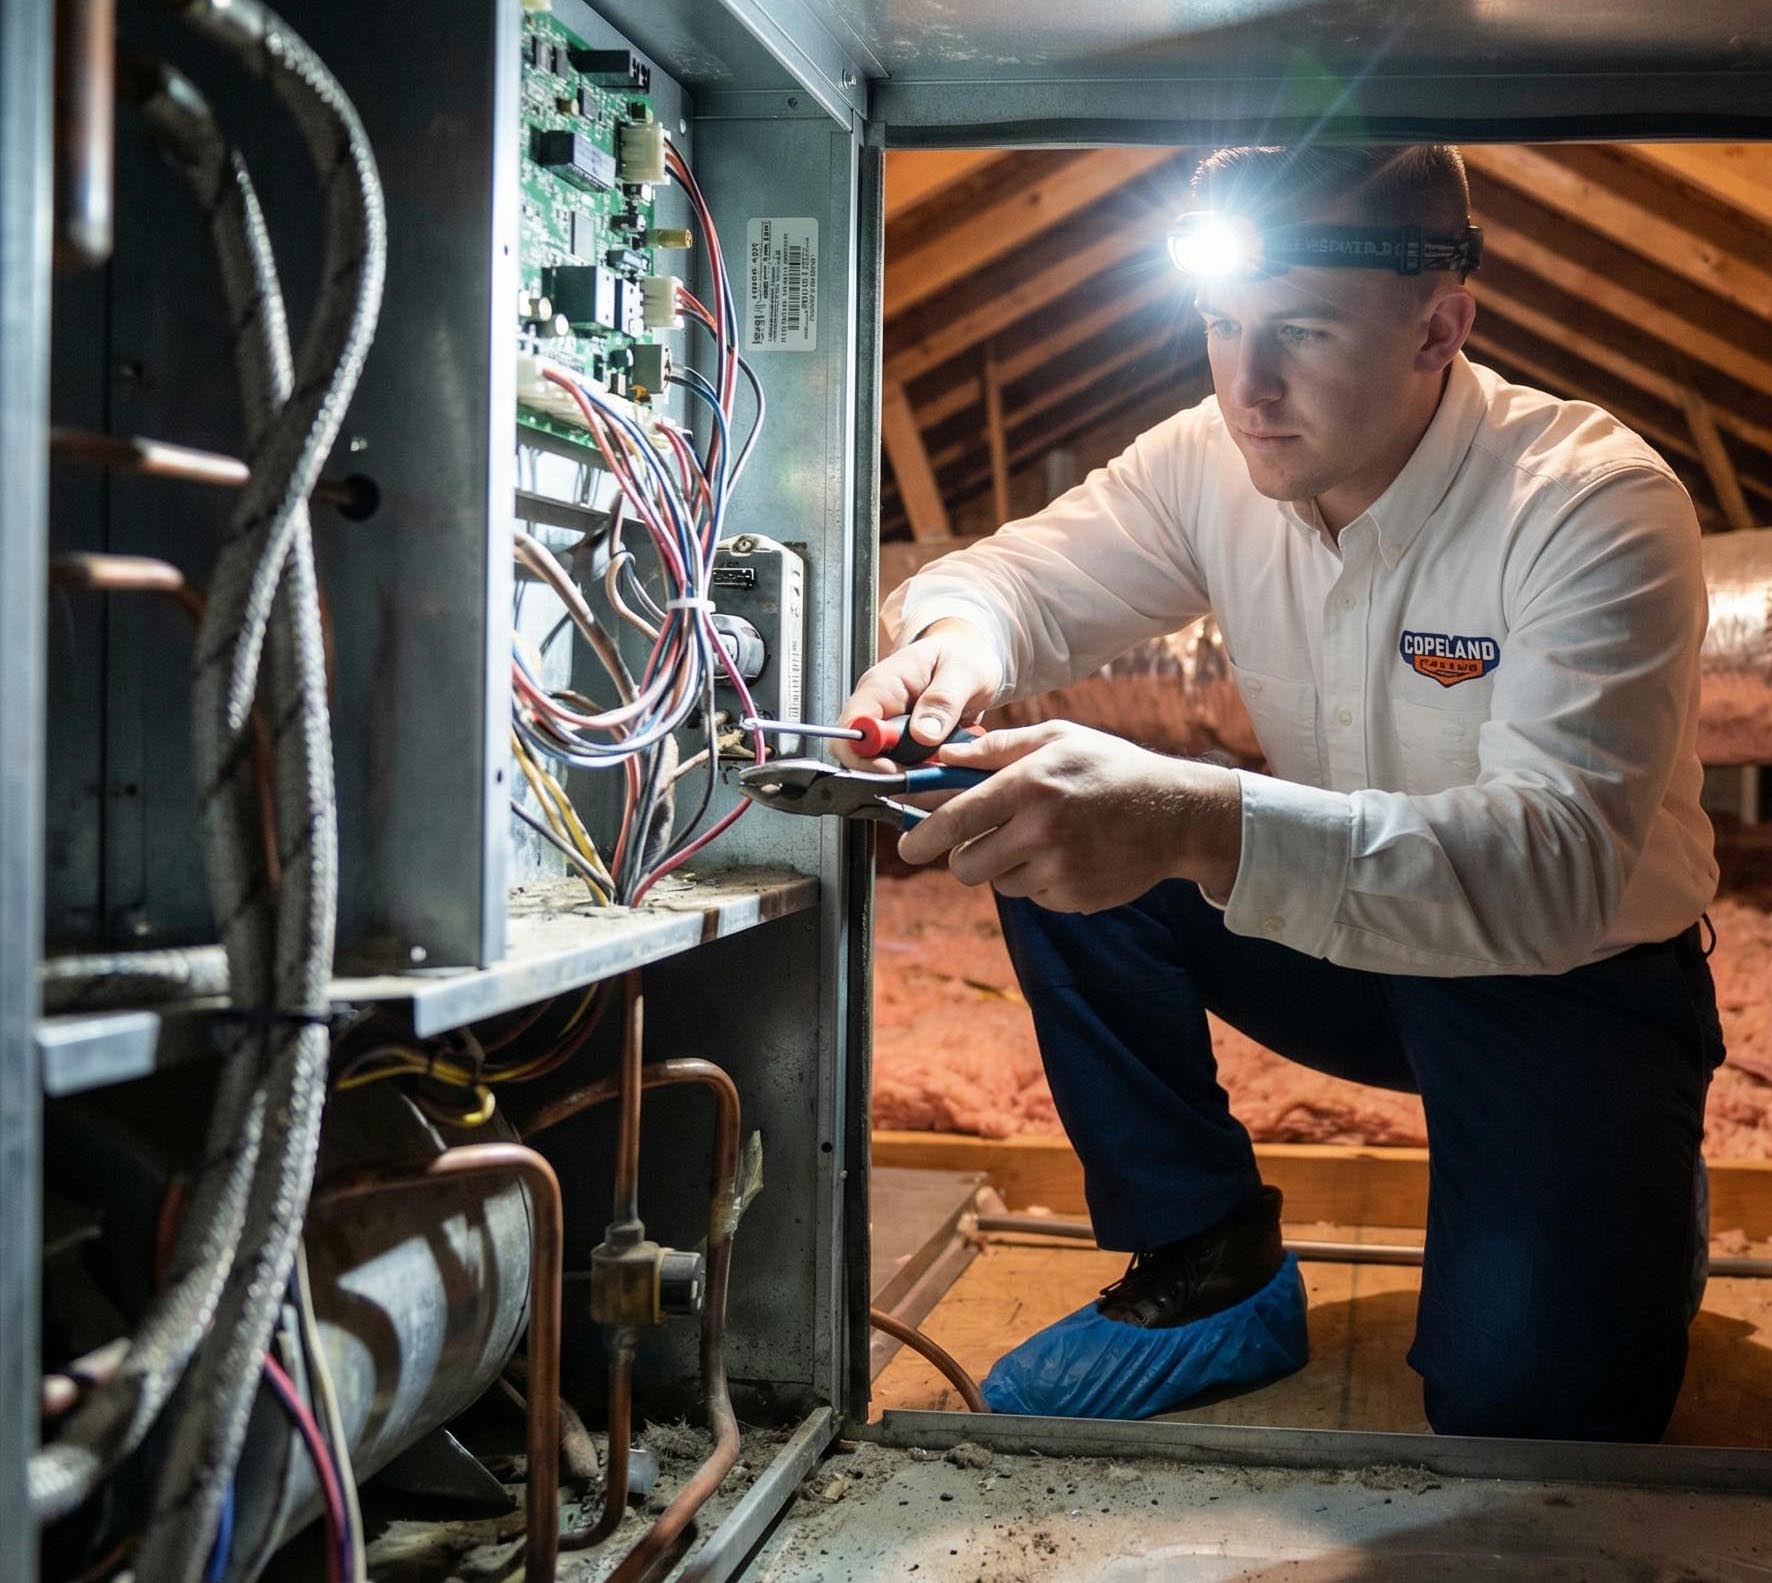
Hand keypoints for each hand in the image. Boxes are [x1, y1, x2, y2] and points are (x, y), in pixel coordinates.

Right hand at [836, 617, 1002, 769]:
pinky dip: (923, 773)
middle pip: (862, 755)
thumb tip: (923, 734)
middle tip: (930, 775)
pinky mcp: (902, 743)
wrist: (970, 656)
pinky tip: (944, 766)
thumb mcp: (963, 673)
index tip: (899, 769)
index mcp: (881, 686)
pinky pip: (903, 767)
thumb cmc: (963, 656)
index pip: (851, 729)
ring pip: (882, 766)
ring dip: (913, 774)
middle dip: (894, 772)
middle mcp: (877, 709)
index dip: (866, 756)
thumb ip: (943, 700)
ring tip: (943, 769)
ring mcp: (888, 728)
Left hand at [896, 721, 1244, 911]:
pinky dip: (1040, 880)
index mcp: (1031, 785)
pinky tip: (1069, 855)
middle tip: (980, 841)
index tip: (906, 847)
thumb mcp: (1057, 738)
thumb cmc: (1110, 768)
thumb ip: (996, 747)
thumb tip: (942, 756)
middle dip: (964, 857)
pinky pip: (1033, 896)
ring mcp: (1060, 869)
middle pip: (966, 865)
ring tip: (1043, 839)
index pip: (956, 819)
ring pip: (999, 882)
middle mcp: (1042, 830)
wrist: (1175, 814)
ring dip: (1008, 866)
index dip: (921, 836)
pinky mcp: (1075, 897)